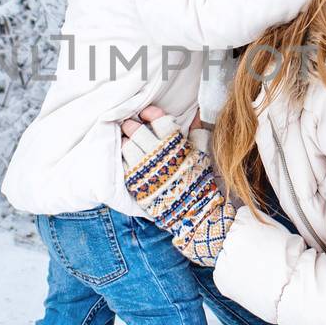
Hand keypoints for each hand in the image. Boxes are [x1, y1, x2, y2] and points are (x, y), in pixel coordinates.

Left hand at [119, 106, 235, 266]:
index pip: (158, 120)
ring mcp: (144, 170)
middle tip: (132, 124)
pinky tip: (127, 157)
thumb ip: (199, 131)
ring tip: (128, 140)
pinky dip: (123, 158)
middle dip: (132, 125)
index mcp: (174, 145)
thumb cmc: (200, 180)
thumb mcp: (203, 153)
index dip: (151, 113)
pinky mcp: (134, 184)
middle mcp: (157, 155)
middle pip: (136, 131)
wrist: (193, 212)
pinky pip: (122, 165)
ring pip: (126, 146)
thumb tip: (197, 113)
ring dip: (126, 140)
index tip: (148, 113)